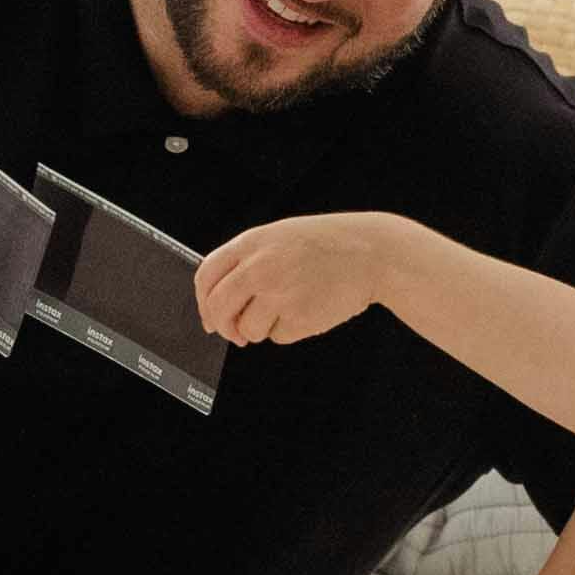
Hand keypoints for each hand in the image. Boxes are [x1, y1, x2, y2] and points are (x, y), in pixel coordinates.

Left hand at [195, 211, 426, 347]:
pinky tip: (308, 308)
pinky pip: (279, 337)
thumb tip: (221, 300)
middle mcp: (259, 268)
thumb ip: (248, 262)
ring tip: (291, 304)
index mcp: (251, 243)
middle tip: (236, 333)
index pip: (206, 278)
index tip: (209, 317)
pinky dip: (290, 330)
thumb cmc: (329, 244)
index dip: (203, 303)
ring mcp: (279, 294)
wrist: (372, 252)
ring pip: (249, 330)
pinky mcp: (299, 318)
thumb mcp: (279, 237)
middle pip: (219, 309)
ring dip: (263, 328)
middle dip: (225, 327)